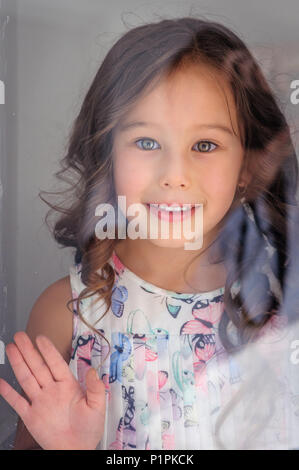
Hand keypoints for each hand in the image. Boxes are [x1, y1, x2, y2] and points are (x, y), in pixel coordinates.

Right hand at [0, 331, 105, 449]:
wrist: (77, 450)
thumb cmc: (89, 429)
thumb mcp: (97, 406)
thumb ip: (95, 388)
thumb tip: (93, 369)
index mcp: (68, 385)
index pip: (56, 363)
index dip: (48, 351)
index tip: (41, 338)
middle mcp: (52, 390)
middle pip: (38, 366)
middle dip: (29, 351)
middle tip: (20, 336)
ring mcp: (40, 402)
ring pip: (27, 378)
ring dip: (18, 363)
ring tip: (11, 348)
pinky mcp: (31, 416)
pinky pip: (18, 402)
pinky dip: (9, 393)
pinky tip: (2, 382)